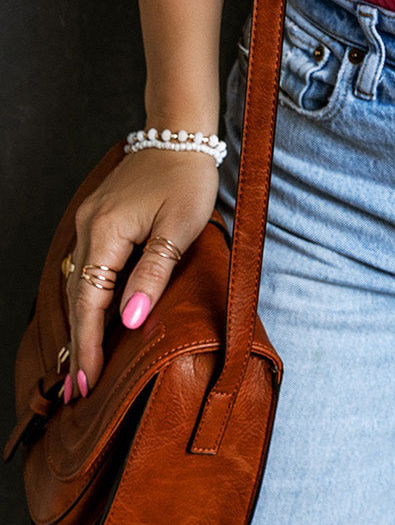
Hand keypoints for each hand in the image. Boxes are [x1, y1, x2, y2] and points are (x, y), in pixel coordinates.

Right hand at [63, 149, 219, 401]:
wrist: (180, 134)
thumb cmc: (187, 178)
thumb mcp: (179, 226)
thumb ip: (153, 272)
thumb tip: (130, 319)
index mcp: (105, 232)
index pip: (91, 301)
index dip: (89, 344)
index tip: (88, 381)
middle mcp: (89, 229)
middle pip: (78, 297)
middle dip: (79, 344)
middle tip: (79, 390)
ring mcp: (90, 223)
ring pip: (79, 283)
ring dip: (80, 324)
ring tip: (83, 366)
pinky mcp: (98, 220)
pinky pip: (86, 267)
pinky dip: (87, 298)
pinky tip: (93, 319)